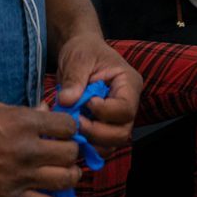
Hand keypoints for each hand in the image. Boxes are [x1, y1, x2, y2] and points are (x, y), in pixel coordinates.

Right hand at [0, 102, 85, 196]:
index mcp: (24, 123)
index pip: (68, 126)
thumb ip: (25, 113)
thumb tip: (47, 111)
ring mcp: (20, 176)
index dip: (70, 129)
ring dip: (70, 176)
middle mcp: (27, 149)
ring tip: (65, 175)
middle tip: (64, 154)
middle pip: (70, 153)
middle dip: (72, 152)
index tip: (65, 133)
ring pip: (65, 179)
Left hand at [50, 32, 140, 155]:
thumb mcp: (78, 58)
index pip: (126, 109)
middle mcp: (128, 104)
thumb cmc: (84, 50)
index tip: (86, 102)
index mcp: (129, 84)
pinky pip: (101, 145)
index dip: (105, 112)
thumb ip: (74, 79)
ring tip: (73, 127)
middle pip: (122, 133)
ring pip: (113, 144)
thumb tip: (67, 101)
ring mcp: (117, 119)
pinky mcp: (105, 127)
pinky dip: (87, 146)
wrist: (80, 52)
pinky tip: (73, 134)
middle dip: (97, 132)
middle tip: (76, 121)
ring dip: (91, 142)